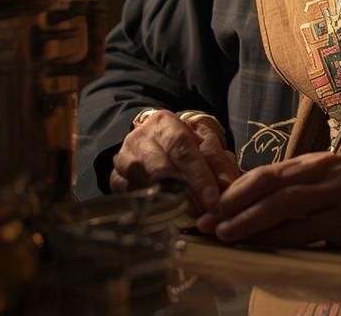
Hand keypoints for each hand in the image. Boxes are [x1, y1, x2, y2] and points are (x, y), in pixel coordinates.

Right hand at [110, 109, 240, 214]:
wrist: (150, 141)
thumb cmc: (182, 144)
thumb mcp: (203, 144)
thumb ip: (217, 162)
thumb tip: (226, 186)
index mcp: (164, 123)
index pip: (182, 149)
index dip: (199, 176)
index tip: (213, 200)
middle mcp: (139, 138)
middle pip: (161, 168)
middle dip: (185, 193)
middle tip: (204, 213)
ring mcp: (123, 159)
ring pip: (143, 184)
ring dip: (168, 203)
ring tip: (188, 217)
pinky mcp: (115, 180)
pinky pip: (129, 197)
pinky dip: (148, 209)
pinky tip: (165, 217)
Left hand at [201, 152, 340, 251]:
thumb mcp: (337, 181)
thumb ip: (305, 191)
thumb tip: (262, 210)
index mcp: (317, 163)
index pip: (266, 173)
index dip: (235, 190)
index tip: (210, 205)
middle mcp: (324, 173)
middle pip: (268, 186)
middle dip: (233, 205)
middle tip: (206, 222)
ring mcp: (339, 195)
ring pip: (284, 206)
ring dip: (250, 222)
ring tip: (225, 235)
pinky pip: (309, 231)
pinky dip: (282, 239)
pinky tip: (264, 249)